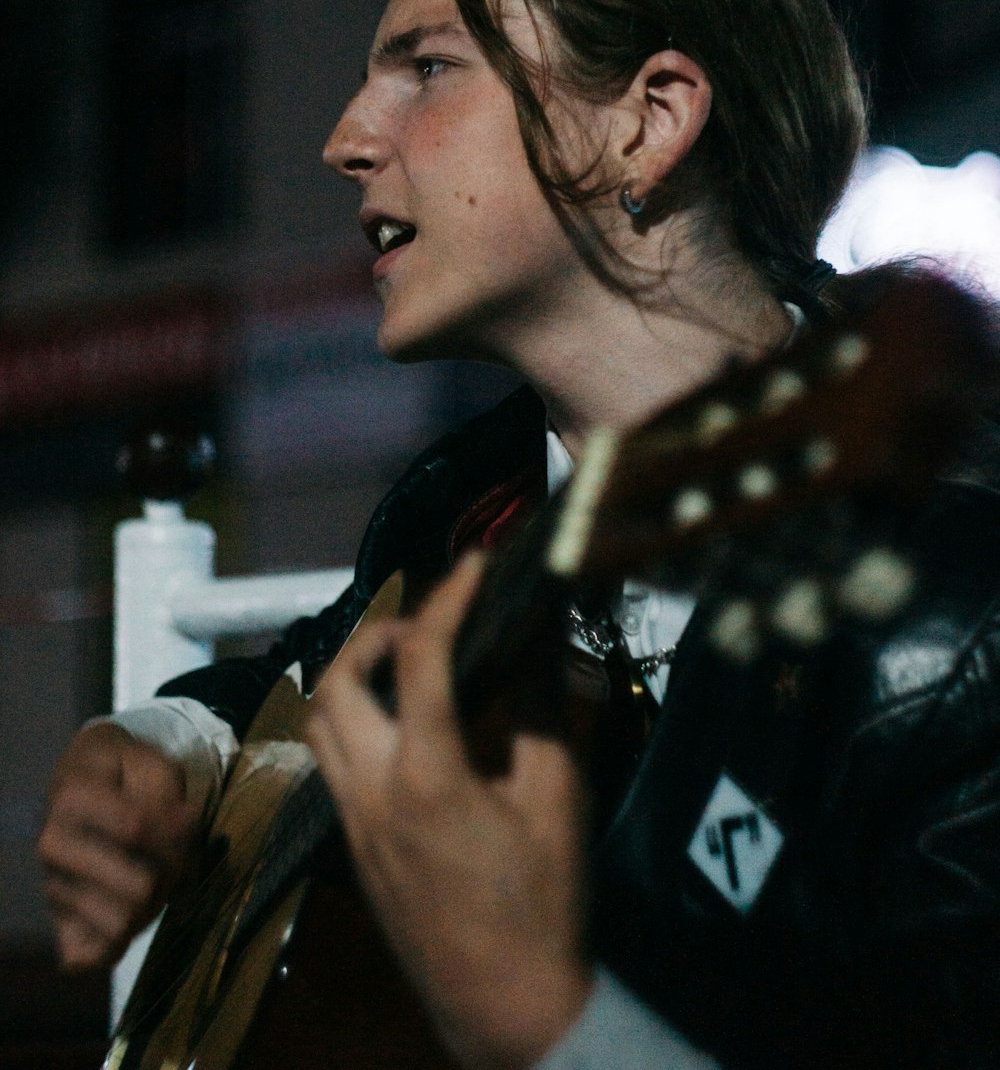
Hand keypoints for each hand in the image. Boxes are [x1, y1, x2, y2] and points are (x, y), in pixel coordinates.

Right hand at [37, 722, 200, 970]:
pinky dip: (118, 944)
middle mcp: (53, 847)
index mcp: (71, 800)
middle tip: (177, 857)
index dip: (177, 831)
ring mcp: (53, 888)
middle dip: (172, 874)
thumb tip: (186, 828)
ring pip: (124, 924)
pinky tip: (132, 914)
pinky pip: (87, 958)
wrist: (88, 783)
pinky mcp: (59, 922)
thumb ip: (170, 798)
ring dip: (155, 907)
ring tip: (157, 878)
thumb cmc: (126, 774)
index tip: (188, 820)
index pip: (136, 830)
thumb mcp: (154, 766)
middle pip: (139, 888)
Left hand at [306, 554, 592, 1069]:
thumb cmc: (542, 907)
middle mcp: (372, 791)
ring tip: (404, 666)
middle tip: (425, 623)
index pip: (421, 656)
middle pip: (335, 682)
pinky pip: (330, 764)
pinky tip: (402, 727)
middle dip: (373, 634)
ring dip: (350, 679)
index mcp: (427, 773)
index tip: (476, 565)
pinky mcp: (353, 850)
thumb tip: (545, 636)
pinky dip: (352, 723)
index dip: (449, 596)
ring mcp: (354, 823)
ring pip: (318, 724)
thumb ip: (546, 710)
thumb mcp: (558, 800)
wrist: (505, 1009)